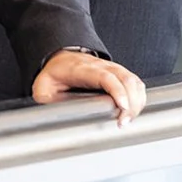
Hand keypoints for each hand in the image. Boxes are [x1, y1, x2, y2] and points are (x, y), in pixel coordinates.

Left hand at [31, 49, 145, 123]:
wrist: (59, 58)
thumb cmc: (53, 74)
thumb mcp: (42, 87)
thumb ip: (46, 100)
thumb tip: (51, 116)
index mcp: (82, 69)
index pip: (106, 76)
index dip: (117, 91)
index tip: (122, 107)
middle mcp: (100, 66)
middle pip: (125, 79)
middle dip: (131, 102)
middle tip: (124, 122)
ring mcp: (111, 68)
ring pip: (133, 81)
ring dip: (137, 101)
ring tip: (129, 119)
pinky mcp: (118, 74)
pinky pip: (135, 83)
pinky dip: (140, 97)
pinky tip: (134, 111)